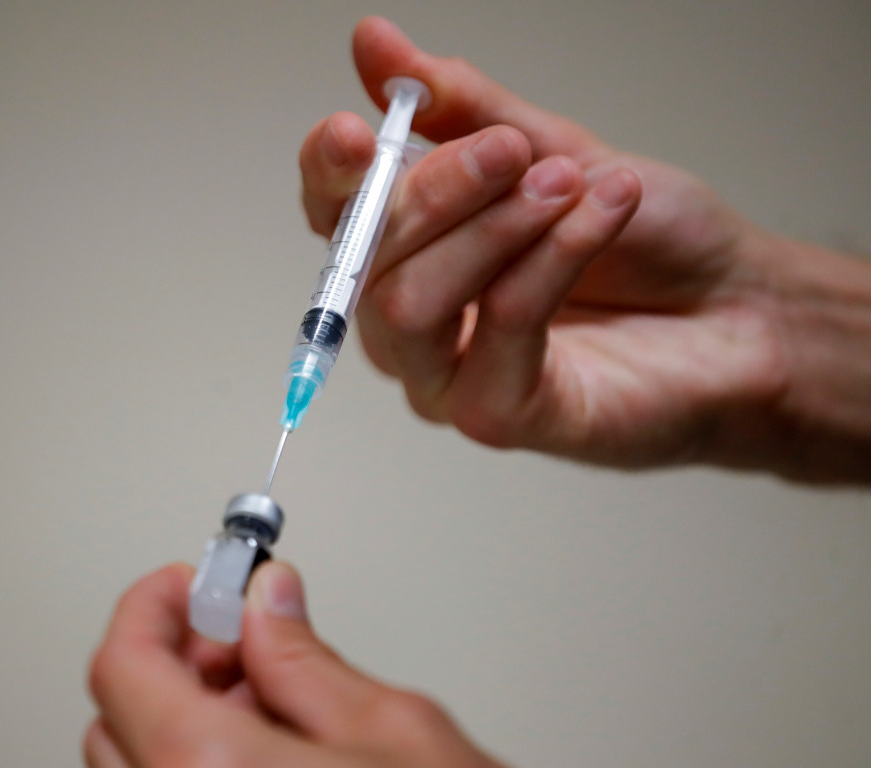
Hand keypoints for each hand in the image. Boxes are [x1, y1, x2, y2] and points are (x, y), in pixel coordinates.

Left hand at [85, 563, 545, 767]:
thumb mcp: (397, 731)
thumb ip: (307, 660)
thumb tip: (268, 602)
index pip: (123, 669)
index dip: (150, 608)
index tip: (187, 584)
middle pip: (116, 723)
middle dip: (173, 662)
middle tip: (241, 635)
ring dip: (183, 721)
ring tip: (271, 700)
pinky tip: (269, 761)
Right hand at [301, 17, 870, 479]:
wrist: (742, 311)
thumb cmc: (650, 243)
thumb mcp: (551, 149)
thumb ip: (460, 107)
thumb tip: (373, 43)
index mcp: (412, 251)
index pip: (334, 215)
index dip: (331, 172)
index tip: (358, 128)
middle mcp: (413, 319)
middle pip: (364, 263)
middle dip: (436, 192)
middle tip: (509, 151)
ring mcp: (448, 376)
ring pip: (409, 305)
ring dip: (492, 230)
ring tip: (566, 184)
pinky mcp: (496, 417)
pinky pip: (498, 330)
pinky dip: (552, 259)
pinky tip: (603, 215)